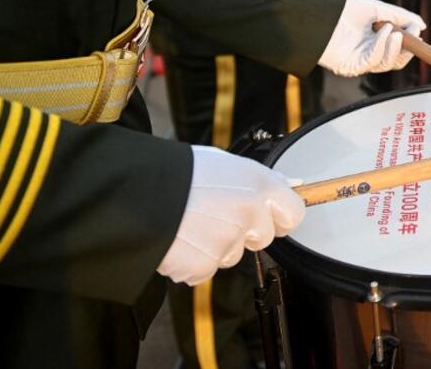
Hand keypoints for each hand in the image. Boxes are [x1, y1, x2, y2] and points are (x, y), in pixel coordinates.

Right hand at [156, 147, 303, 285]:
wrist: (136, 191)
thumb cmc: (180, 171)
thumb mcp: (225, 162)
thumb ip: (260, 178)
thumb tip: (291, 185)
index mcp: (259, 186)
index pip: (294, 213)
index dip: (280, 216)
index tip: (269, 215)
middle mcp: (249, 216)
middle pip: (263, 237)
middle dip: (245, 231)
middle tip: (216, 213)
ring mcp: (227, 244)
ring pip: (231, 254)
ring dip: (216, 244)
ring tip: (190, 222)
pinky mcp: (203, 266)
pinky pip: (204, 269)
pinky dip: (192, 259)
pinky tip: (178, 238)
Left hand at [318, 0, 425, 76]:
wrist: (320, 14)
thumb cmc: (344, 10)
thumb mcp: (378, 9)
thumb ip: (400, 16)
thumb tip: (422, 25)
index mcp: (374, 41)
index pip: (397, 49)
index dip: (411, 43)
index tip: (418, 30)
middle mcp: (368, 53)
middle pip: (395, 60)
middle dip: (407, 49)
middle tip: (413, 34)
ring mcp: (361, 61)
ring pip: (388, 64)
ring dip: (396, 48)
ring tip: (396, 32)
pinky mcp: (353, 67)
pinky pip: (374, 61)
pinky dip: (382, 46)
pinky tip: (384, 32)